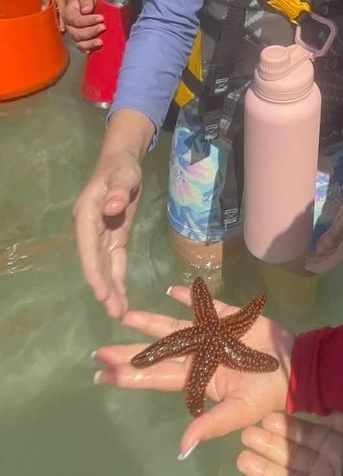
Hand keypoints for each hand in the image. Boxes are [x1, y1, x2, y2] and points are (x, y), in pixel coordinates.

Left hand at [41, 0, 75, 29]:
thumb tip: (43, 11)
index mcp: (60, 0)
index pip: (61, 15)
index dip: (60, 24)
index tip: (61, 32)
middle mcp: (67, 3)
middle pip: (65, 17)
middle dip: (64, 25)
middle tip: (62, 36)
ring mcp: (71, 2)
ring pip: (68, 14)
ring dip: (67, 22)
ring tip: (66, 31)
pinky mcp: (72, 0)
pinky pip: (70, 10)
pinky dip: (69, 16)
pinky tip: (68, 21)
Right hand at [64, 0, 103, 51]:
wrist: (94, 4)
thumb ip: (86, 0)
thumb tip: (86, 10)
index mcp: (68, 12)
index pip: (74, 19)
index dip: (87, 20)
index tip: (101, 17)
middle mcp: (69, 25)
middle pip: (76, 33)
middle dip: (90, 31)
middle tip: (103, 27)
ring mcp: (74, 34)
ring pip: (79, 42)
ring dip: (90, 43)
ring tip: (101, 41)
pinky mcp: (81, 40)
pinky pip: (82, 48)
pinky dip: (89, 48)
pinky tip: (96, 47)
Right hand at [74, 149, 142, 317]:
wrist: (122, 163)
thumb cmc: (120, 167)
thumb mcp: (123, 174)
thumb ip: (118, 190)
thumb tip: (112, 206)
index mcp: (87, 215)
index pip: (88, 248)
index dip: (93, 272)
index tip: (100, 293)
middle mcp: (90, 229)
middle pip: (95, 263)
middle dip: (104, 288)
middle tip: (115, 312)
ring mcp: (101, 235)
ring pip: (105, 267)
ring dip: (111, 289)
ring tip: (119, 312)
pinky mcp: (113, 237)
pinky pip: (114, 261)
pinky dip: (118, 279)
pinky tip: (122, 297)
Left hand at [93, 285, 294, 458]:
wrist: (297, 367)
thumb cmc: (268, 392)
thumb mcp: (239, 413)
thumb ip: (210, 425)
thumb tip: (183, 448)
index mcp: (197, 378)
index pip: (155, 376)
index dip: (129, 375)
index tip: (101, 375)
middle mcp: (198, 355)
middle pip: (158, 351)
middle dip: (130, 351)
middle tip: (99, 350)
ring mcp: (211, 335)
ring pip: (174, 327)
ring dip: (151, 321)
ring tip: (126, 314)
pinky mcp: (229, 318)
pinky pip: (205, 306)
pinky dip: (189, 299)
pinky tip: (172, 292)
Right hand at [238, 413, 342, 475]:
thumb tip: (321, 405)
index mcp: (341, 450)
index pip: (309, 435)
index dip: (287, 427)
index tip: (265, 419)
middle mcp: (328, 471)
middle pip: (293, 457)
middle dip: (269, 446)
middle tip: (245, 436)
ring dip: (264, 471)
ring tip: (242, 460)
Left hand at [305, 181, 342, 274]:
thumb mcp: (342, 221)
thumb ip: (331, 236)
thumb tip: (319, 250)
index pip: (331, 264)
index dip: (318, 266)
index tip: (306, 266)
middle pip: (335, 262)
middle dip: (321, 263)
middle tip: (308, 261)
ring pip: (339, 256)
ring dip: (327, 257)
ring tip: (315, 255)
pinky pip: (342, 250)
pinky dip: (333, 250)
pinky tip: (328, 245)